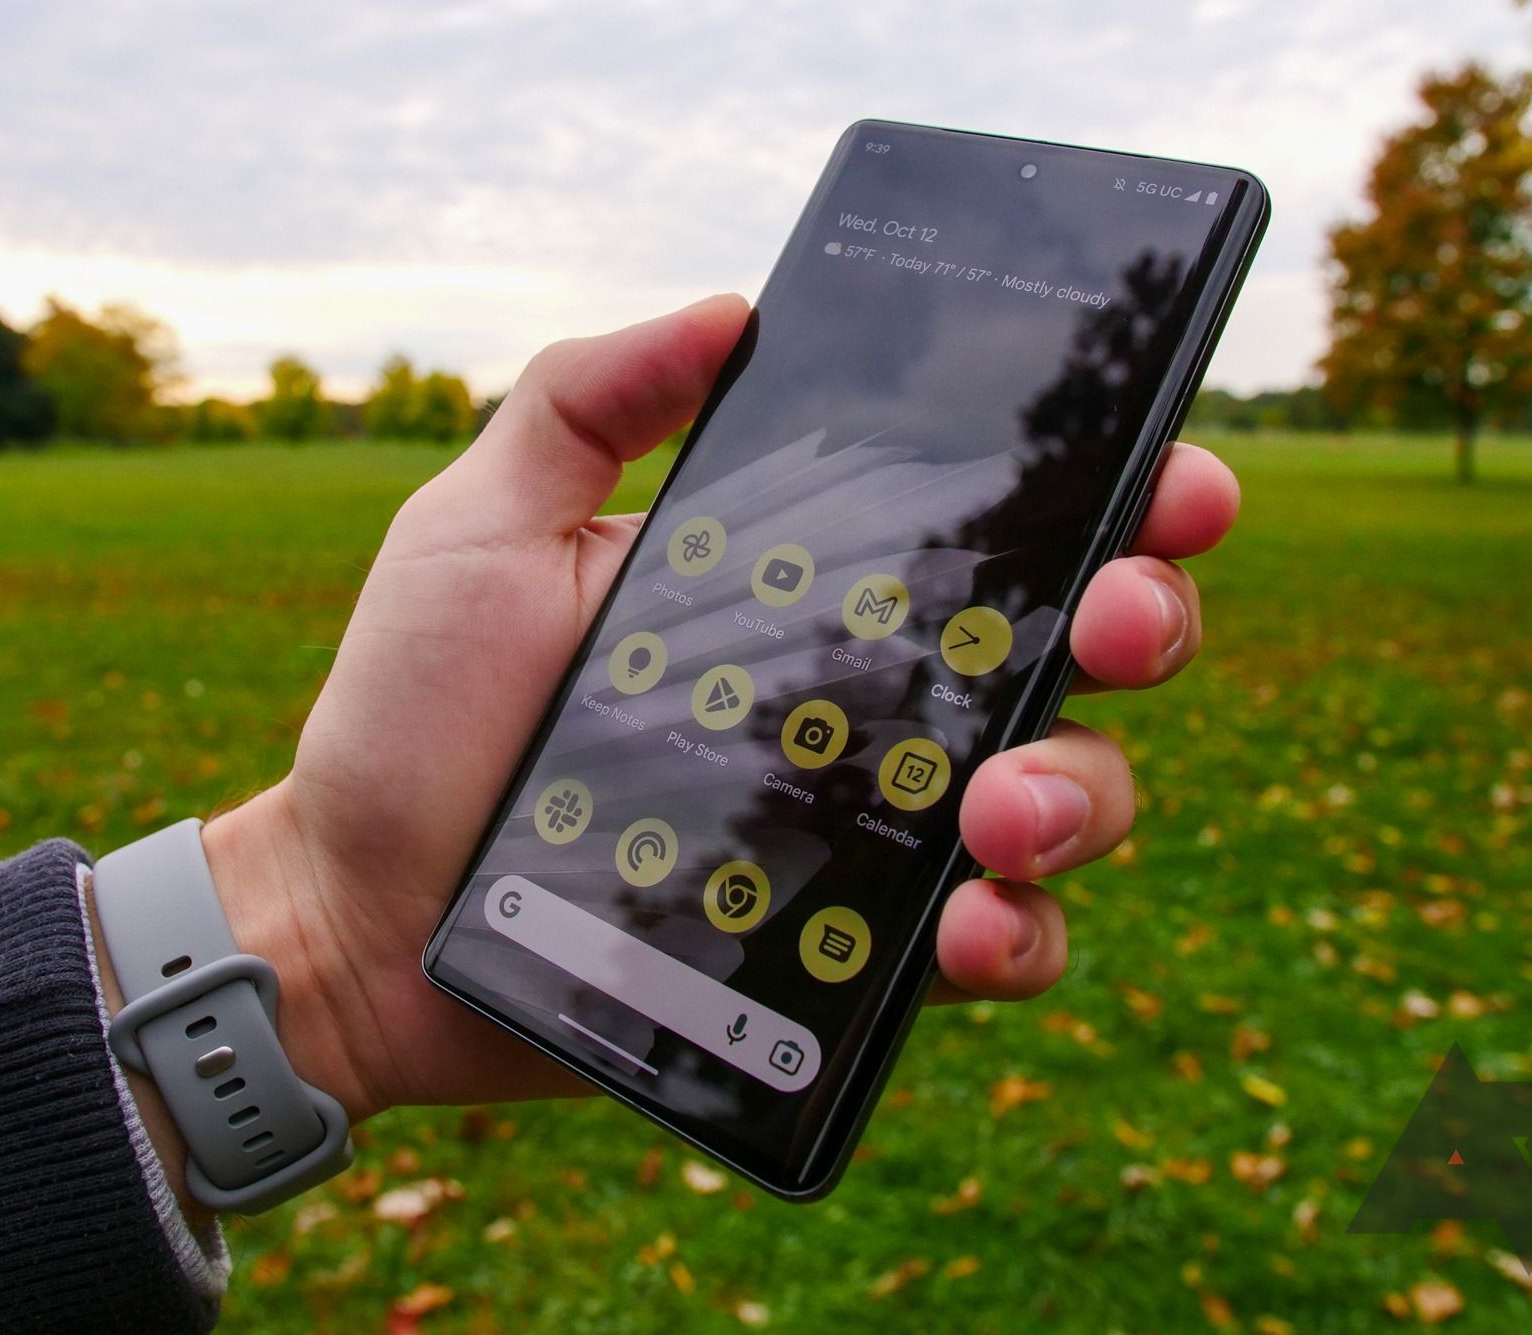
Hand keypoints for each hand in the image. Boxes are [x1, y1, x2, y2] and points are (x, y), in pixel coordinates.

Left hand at [196, 293, 1238, 1132]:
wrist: (362, 915)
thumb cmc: (413, 717)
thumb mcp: (481, 529)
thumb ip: (586, 400)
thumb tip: (734, 307)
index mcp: (805, 591)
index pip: (991, 530)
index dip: (1113, 497)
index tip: (1170, 478)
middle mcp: (861, 703)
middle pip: (1071, 655)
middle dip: (1138, 624)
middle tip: (1112, 621)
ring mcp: (867, 834)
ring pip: (1063, 802)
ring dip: (1081, 794)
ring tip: (1000, 811)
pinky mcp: (846, 959)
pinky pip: (991, 952)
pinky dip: (1015, 943)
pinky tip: (969, 929)